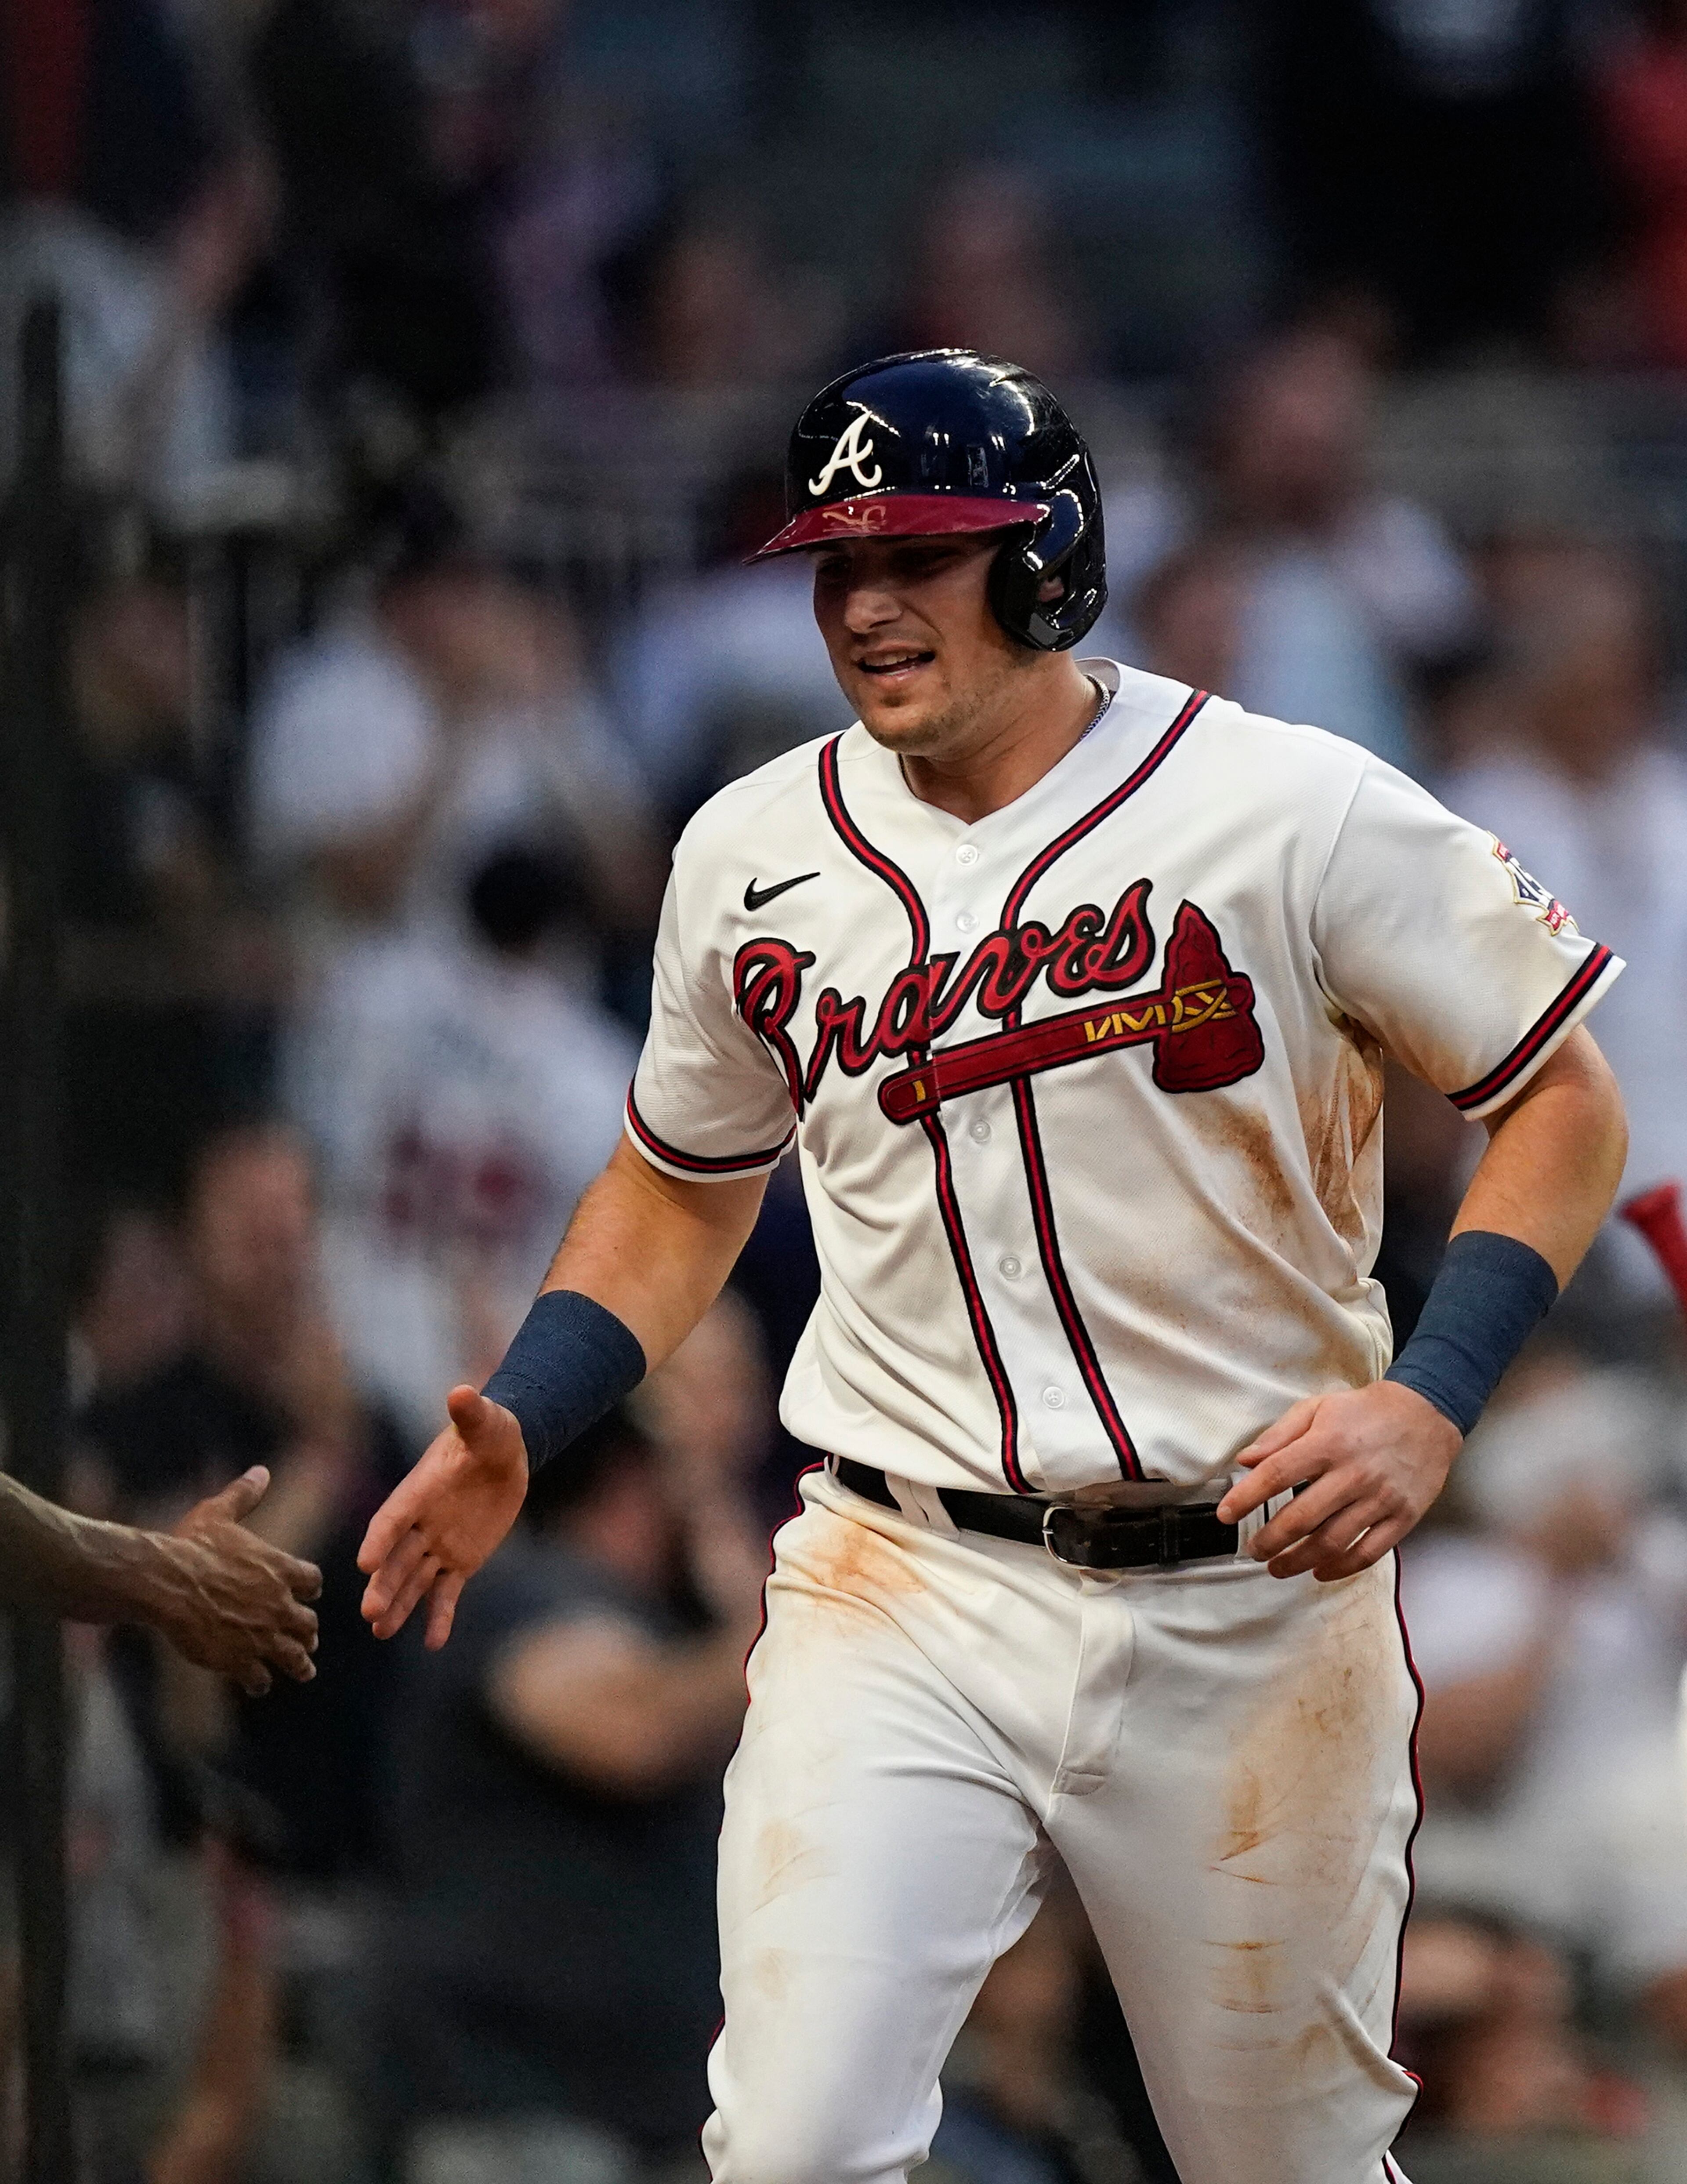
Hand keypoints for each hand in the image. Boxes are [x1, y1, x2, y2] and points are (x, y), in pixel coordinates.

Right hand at [155, 1470, 322, 1695]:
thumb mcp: (219, 1512)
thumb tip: (261, 1471)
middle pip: (308, 1624)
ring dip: (299, 1664)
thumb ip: (244, 1495)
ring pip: (295, 1657)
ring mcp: (262, 1635)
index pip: (313, 1581)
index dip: (309, 1587)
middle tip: (308, 1639)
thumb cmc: (191, 1544)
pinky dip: (261, 1682)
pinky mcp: (240, 1660)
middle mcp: (280, 1604)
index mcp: (281, 1569)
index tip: (307, 1592)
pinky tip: (258, 1684)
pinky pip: (261, 1678)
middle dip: (307, 1632)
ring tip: (303, 1670)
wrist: (166, 1581)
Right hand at [357, 1386, 527, 1648]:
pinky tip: (434, 1643)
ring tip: (380, 1631)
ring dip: (399, 1605)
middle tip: (368, 1612)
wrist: (505, 1454)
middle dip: (384, 1584)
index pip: (394, 1517)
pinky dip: (440, 1616)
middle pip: (397, 1557)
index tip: (364, 1562)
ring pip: (414, 1580)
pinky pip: (447, 1592)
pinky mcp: (460, 1561)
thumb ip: (472, 1413)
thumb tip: (462, 1390)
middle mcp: (422, 1522)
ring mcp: (439, 1544)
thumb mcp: (487, 1423)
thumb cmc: (492, 1432)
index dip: (381, 1538)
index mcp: (420, 1490)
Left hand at [1215, 1382, 1460, 1581]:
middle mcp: (1353, 1474)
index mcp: (1328, 1443)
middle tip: (1253, 1549)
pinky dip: (1341, 1568)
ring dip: (1299, 1561)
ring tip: (1277, 1567)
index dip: (1246, 1497)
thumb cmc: (1365, 1412)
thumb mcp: (1317, 1408)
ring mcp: (1380, 1499)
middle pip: (1302, 1517)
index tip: (1226, 1514)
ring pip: (1333, 1542)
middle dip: (1270, 1540)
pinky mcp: (1402, 1517)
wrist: (1426, 1415)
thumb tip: (1245, 1460)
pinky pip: (1369, 1553)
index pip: (1277, 1474)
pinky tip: (1319, 1571)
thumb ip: (1279, 1435)